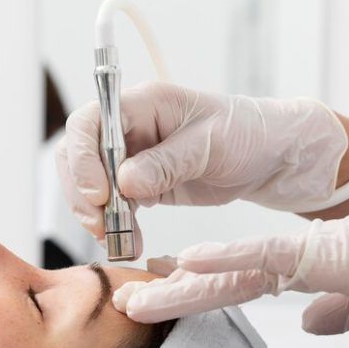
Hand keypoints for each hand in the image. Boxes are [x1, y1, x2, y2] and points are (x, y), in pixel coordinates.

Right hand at [55, 81, 348, 241]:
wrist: (270, 158)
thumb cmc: (248, 135)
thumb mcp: (211, 145)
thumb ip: (167, 162)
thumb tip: (124, 182)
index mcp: (143, 104)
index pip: (89, 124)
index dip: (83, 159)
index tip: (99, 194)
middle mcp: (129, 129)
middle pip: (78, 157)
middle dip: (83, 195)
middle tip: (102, 226)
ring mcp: (131, 158)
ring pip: (89, 186)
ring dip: (96, 217)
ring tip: (120, 241)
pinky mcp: (139, 186)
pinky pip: (111, 206)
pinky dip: (114, 227)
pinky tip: (130, 243)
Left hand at [113, 178, 348, 333]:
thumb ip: (335, 314)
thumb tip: (310, 326)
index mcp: (291, 274)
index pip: (226, 286)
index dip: (187, 293)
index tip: (152, 297)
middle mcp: (282, 264)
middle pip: (210, 282)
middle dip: (165, 294)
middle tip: (121, 301)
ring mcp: (294, 256)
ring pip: (223, 271)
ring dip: (176, 284)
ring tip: (133, 293)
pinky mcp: (314, 251)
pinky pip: (261, 253)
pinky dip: (224, 256)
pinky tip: (187, 260)